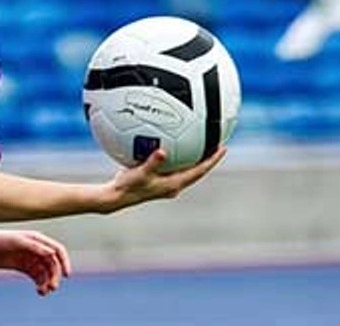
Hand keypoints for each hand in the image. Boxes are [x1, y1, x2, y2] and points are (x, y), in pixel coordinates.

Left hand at [0, 226, 70, 295]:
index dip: (65, 262)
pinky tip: (39, 291)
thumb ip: (35, 246)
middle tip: (51, 288)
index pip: (58, 250)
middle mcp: (37, 249)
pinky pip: (37, 277)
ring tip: (42, 292)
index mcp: (38, 240)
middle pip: (53, 265)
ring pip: (46, 273)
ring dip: (47, 282)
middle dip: (54, 276)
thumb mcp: (17, 242)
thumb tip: (52, 253)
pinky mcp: (23, 267)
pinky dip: (40, 284)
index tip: (67, 275)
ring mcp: (30, 258)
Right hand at [99, 145, 226, 213]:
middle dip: (208, 158)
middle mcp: (173, 185)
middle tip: (217, 142)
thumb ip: (152, 162)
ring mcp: (166, 184)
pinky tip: (172, 145)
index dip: (212, 160)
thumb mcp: (140, 173)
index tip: (223, 148)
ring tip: (201, 142)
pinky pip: (173, 167)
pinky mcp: (157, 180)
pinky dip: (178, 157)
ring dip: (195, 158)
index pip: (199, 171)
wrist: (116, 197)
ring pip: (186, 169)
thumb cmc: (128, 186)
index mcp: (174, 184)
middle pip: (197, 170)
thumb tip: (162, 152)